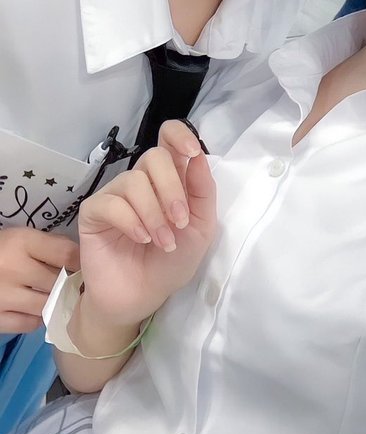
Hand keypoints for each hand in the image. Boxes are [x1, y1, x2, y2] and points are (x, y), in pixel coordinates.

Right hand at [0, 229, 79, 333]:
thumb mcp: (20, 238)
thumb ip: (49, 245)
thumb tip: (81, 259)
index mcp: (20, 242)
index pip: (67, 254)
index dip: (81, 262)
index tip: (86, 268)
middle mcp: (12, 268)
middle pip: (59, 282)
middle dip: (68, 284)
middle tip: (75, 286)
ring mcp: (3, 296)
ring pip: (47, 305)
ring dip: (53, 303)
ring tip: (54, 298)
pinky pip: (30, 324)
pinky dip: (36, 319)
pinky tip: (32, 309)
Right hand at [78, 122, 216, 328]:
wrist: (142, 297)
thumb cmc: (171, 262)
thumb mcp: (200, 228)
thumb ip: (202, 192)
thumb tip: (198, 155)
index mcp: (169, 179)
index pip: (168, 137)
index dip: (179, 135)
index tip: (192, 152)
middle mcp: (141, 180)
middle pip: (154, 156)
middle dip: (172, 188)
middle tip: (180, 220)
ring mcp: (115, 194)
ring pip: (134, 181)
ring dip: (154, 213)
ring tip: (162, 242)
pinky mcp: (94, 212)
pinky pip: (112, 203)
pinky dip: (131, 221)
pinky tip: (141, 239)